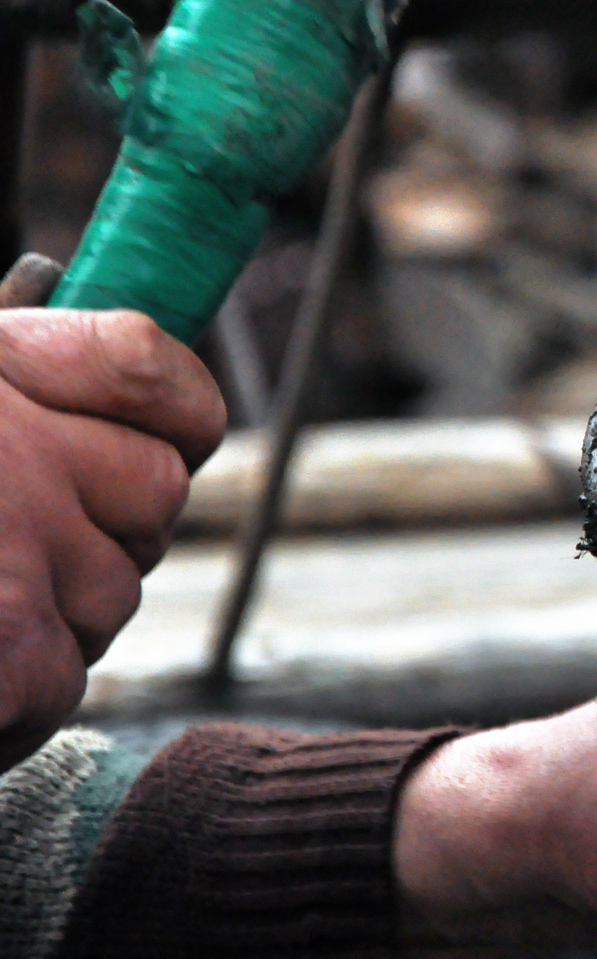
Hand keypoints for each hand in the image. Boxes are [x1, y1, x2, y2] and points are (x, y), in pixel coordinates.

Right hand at [0, 309, 225, 768]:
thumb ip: (9, 370)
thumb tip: (68, 310)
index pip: (149, 363)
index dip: (171, 406)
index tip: (161, 430)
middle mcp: (19, 453)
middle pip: (154, 493)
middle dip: (103, 528)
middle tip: (7, 545)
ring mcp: (19, 556)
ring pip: (114, 591)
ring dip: (53, 613)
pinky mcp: (15, 662)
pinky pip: (59, 679)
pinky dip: (9, 696)